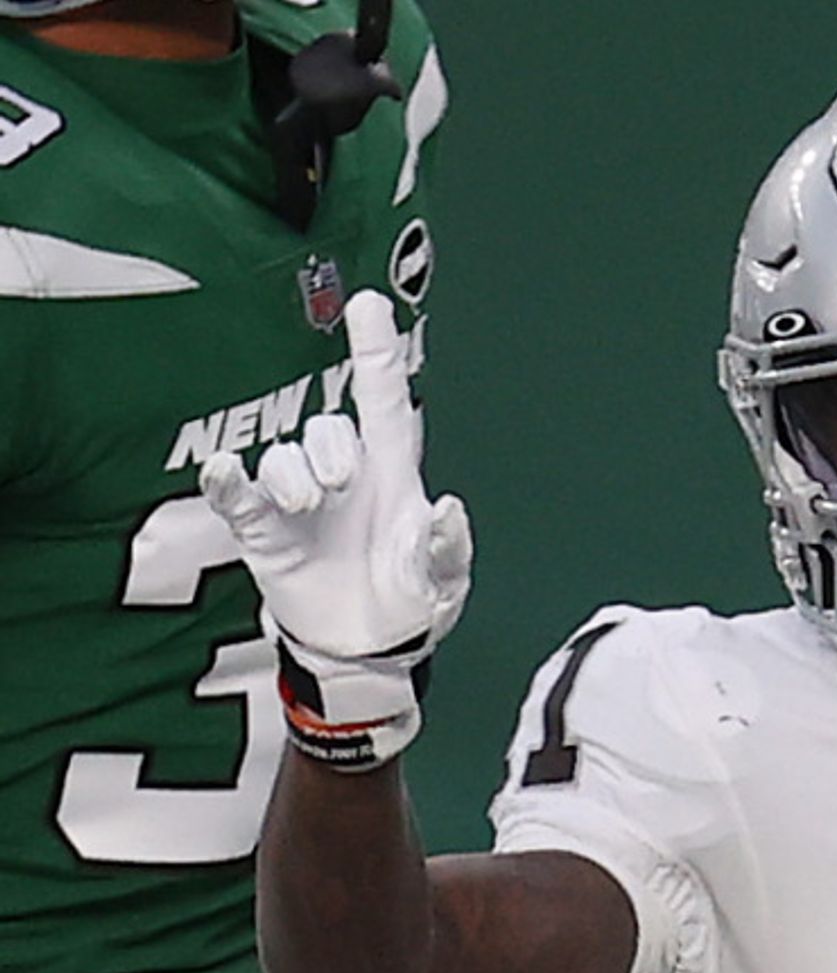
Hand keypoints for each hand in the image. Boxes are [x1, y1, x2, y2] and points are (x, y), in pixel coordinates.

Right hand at [201, 290, 470, 768]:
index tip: (368, 302)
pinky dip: (227, 481)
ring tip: (306, 509)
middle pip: (328, 428)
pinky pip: (237, 493)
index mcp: (393, 473)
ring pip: (282, 456)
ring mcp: (299, 499)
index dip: (374, 352)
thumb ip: (447, 547)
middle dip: (332, 447)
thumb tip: (450, 508)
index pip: (383, 399)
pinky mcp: (263, 529)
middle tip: (342, 487)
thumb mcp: (443, 578)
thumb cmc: (412, 598)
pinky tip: (227, 473)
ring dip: (292, 474)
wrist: (368, 647)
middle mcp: (344, 474)